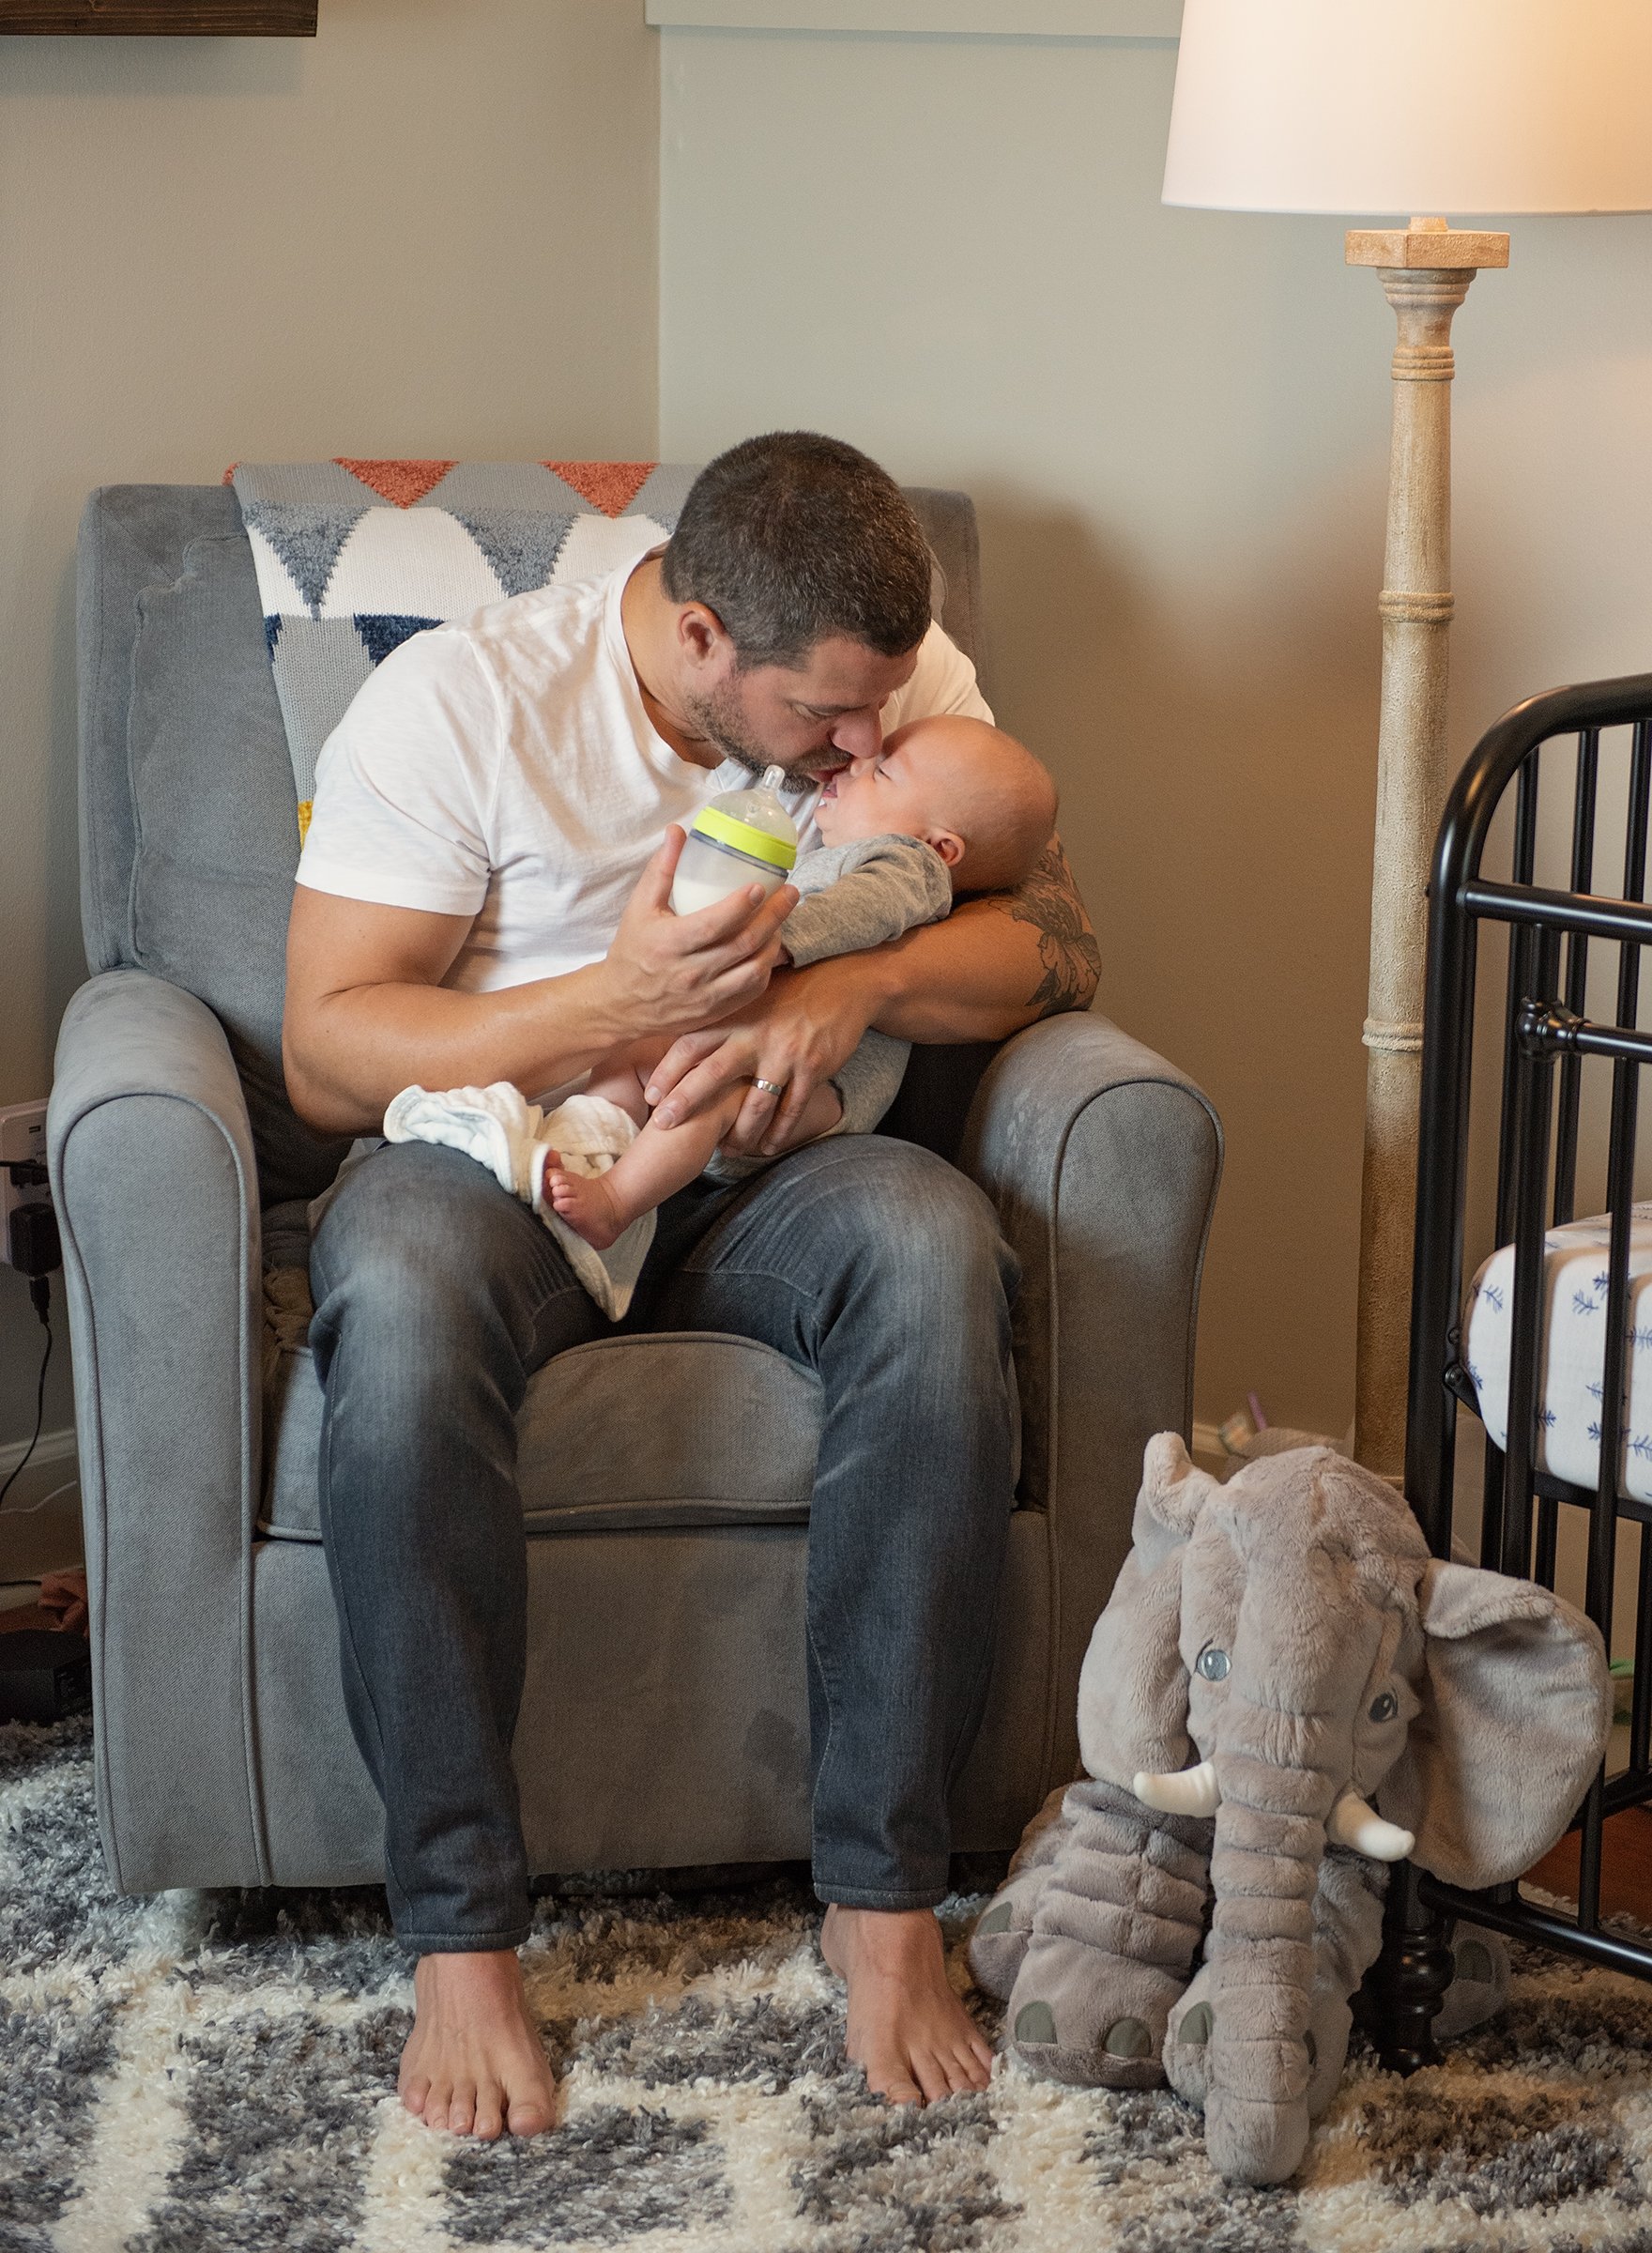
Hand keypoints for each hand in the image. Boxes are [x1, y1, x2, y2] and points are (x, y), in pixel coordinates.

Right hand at [600, 828, 796, 1039]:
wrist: (622, 1005)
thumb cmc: (632, 951)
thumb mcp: (639, 908)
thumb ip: (660, 870)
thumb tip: (678, 832)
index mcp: (670, 944)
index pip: (714, 924)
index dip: (741, 905)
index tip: (761, 886)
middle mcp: (691, 973)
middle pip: (744, 944)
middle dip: (774, 916)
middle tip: (790, 893)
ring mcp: (706, 996)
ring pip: (754, 969)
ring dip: (774, 942)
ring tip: (781, 919)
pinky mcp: (716, 1011)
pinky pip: (752, 990)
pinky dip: (766, 967)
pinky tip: (769, 947)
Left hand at [645, 956, 881, 1154]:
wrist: (842, 984)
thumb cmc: (790, 991)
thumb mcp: (750, 996)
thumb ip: (722, 1017)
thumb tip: (680, 1036)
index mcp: (735, 1016)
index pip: (691, 1044)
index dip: (667, 1071)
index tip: (649, 1096)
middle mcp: (755, 1034)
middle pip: (713, 1074)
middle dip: (686, 1102)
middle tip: (664, 1126)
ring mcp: (784, 1053)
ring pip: (754, 1104)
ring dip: (739, 1132)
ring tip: (727, 1150)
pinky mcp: (811, 1069)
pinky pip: (791, 1109)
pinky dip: (779, 1132)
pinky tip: (767, 1147)